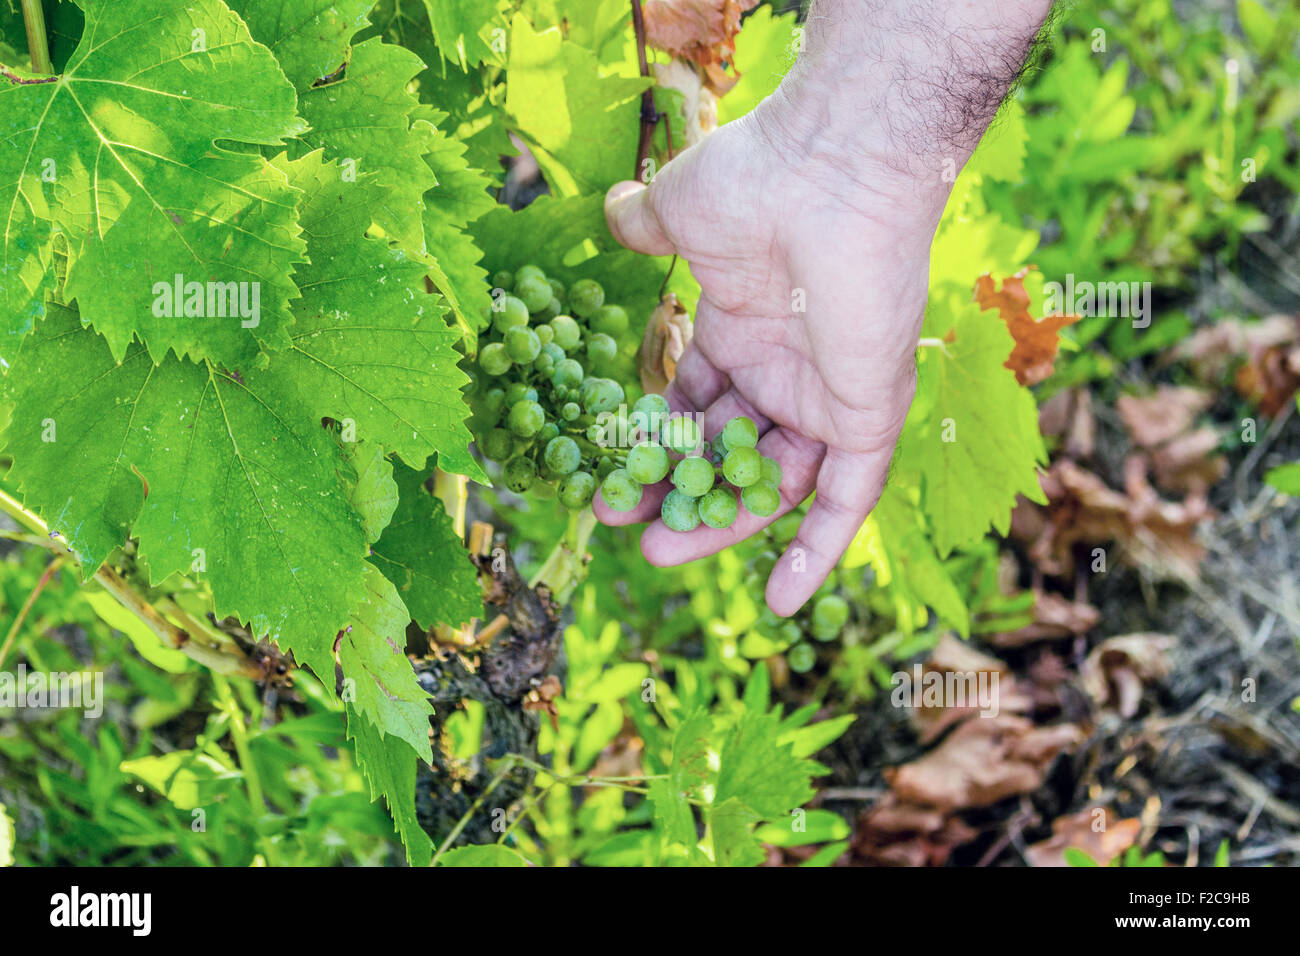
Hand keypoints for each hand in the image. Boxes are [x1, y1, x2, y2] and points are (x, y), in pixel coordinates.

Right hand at [594, 97, 949, 615]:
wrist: (827, 171)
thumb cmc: (753, 180)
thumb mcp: (680, 210)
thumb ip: (648, 225)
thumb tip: (617, 210)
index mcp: (743, 326)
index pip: (697, 404)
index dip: (656, 444)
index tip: (610, 478)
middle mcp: (787, 367)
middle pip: (730, 451)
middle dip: (681, 493)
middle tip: (631, 529)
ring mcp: (829, 394)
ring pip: (778, 482)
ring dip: (726, 524)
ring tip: (664, 555)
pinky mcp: (869, 416)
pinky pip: (849, 497)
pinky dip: (820, 548)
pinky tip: (783, 602)